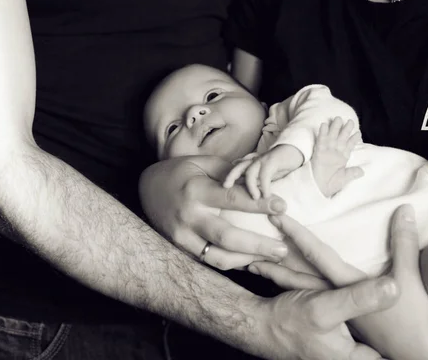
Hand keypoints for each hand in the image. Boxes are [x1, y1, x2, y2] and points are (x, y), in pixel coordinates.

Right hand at [139, 157, 288, 270]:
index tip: (282, 206)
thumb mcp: (203, 164)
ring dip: (248, 261)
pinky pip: (209, 262)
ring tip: (271, 259)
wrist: (145, 189)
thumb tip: (259, 182)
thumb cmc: (181, 173)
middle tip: (282, 249)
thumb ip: (230, 173)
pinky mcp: (180, 250)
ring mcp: (182, 237)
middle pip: (227, 237)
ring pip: (218, 258)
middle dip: (258, 245)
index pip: (232, 198)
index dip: (259, 204)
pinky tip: (252, 261)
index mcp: (196, 191)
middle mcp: (188, 217)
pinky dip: (232, 264)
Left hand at [223, 144, 303, 199]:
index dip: (229, 176)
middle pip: (239, 166)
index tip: (223, 186)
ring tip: (255, 198)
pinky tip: (267, 195)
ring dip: (251, 185)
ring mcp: (263, 159)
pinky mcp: (273, 160)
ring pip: (251, 171)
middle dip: (231, 176)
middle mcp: (255, 160)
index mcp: (251, 163)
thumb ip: (255, 180)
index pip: (236, 168)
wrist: (296, 151)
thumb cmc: (280, 165)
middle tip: (226, 186)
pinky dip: (265, 185)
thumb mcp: (265, 174)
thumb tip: (245, 189)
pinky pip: (265, 173)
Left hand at [250, 206, 427, 358]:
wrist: (417, 352)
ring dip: (275, 269)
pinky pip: (303, 292)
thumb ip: (404, 245)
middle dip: (273, 256)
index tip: (279, 219)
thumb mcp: (407, 279)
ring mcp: (332, 306)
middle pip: (296, 271)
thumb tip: (406, 210)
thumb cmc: (411, 322)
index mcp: (346, 286)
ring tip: (252, 257)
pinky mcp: (335, 313)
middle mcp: (333, 296)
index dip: (298, 235)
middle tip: (250, 238)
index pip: (317, 256)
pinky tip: (277, 275)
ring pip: (294, 283)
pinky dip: (287, 280)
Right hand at [311, 117, 362, 196]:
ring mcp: (326, 152)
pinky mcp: (318, 153)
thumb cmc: (330, 185)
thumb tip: (362, 171)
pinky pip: (321, 141)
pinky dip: (323, 133)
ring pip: (332, 137)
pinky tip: (324, 125)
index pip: (349, 147)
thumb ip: (352, 173)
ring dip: (335, 128)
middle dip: (346, 130)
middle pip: (341, 139)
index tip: (359, 133)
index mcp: (342, 159)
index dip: (353, 140)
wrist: (318, 189)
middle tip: (351, 121)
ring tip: (338, 118)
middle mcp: (334, 153)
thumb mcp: (343, 179)